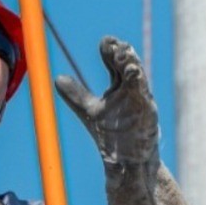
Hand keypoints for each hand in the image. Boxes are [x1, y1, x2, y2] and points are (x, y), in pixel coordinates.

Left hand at [56, 38, 159, 172]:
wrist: (127, 162)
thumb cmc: (113, 136)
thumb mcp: (90, 112)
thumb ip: (76, 96)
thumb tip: (57, 79)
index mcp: (119, 86)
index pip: (114, 61)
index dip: (109, 50)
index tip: (105, 42)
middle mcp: (131, 89)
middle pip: (127, 62)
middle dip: (121, 51)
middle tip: (112, 45)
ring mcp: (140, 100)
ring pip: (137, 74)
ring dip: (130, 62)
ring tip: (122, 53)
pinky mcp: (148, 112)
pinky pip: (144, 94)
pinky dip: (139, 82)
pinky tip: (133, 72)